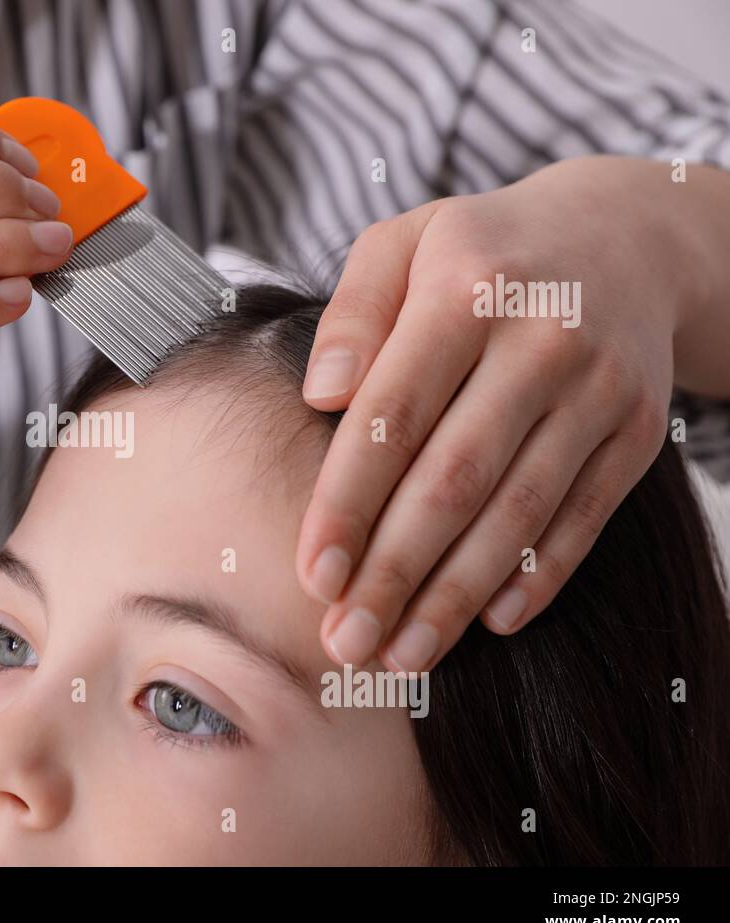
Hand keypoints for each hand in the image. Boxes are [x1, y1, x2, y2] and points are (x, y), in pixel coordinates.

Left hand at [296, 156, 692, 672]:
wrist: (627, 237)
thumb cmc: (481, 252)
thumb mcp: (404, 243)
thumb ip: (354, 312)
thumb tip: (319, 394)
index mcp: (466, 290)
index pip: (393, 415)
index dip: (349, 503)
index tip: (314, 574)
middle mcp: (542, 339)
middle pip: (454, 480)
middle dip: (394, 573)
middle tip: (346, 642)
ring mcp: (600, 389)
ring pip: (518, 513)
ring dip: (456, 596)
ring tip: (401, 654)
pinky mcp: (639, 430)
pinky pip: (585, 516)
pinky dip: (538, 575)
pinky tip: (490, 622)